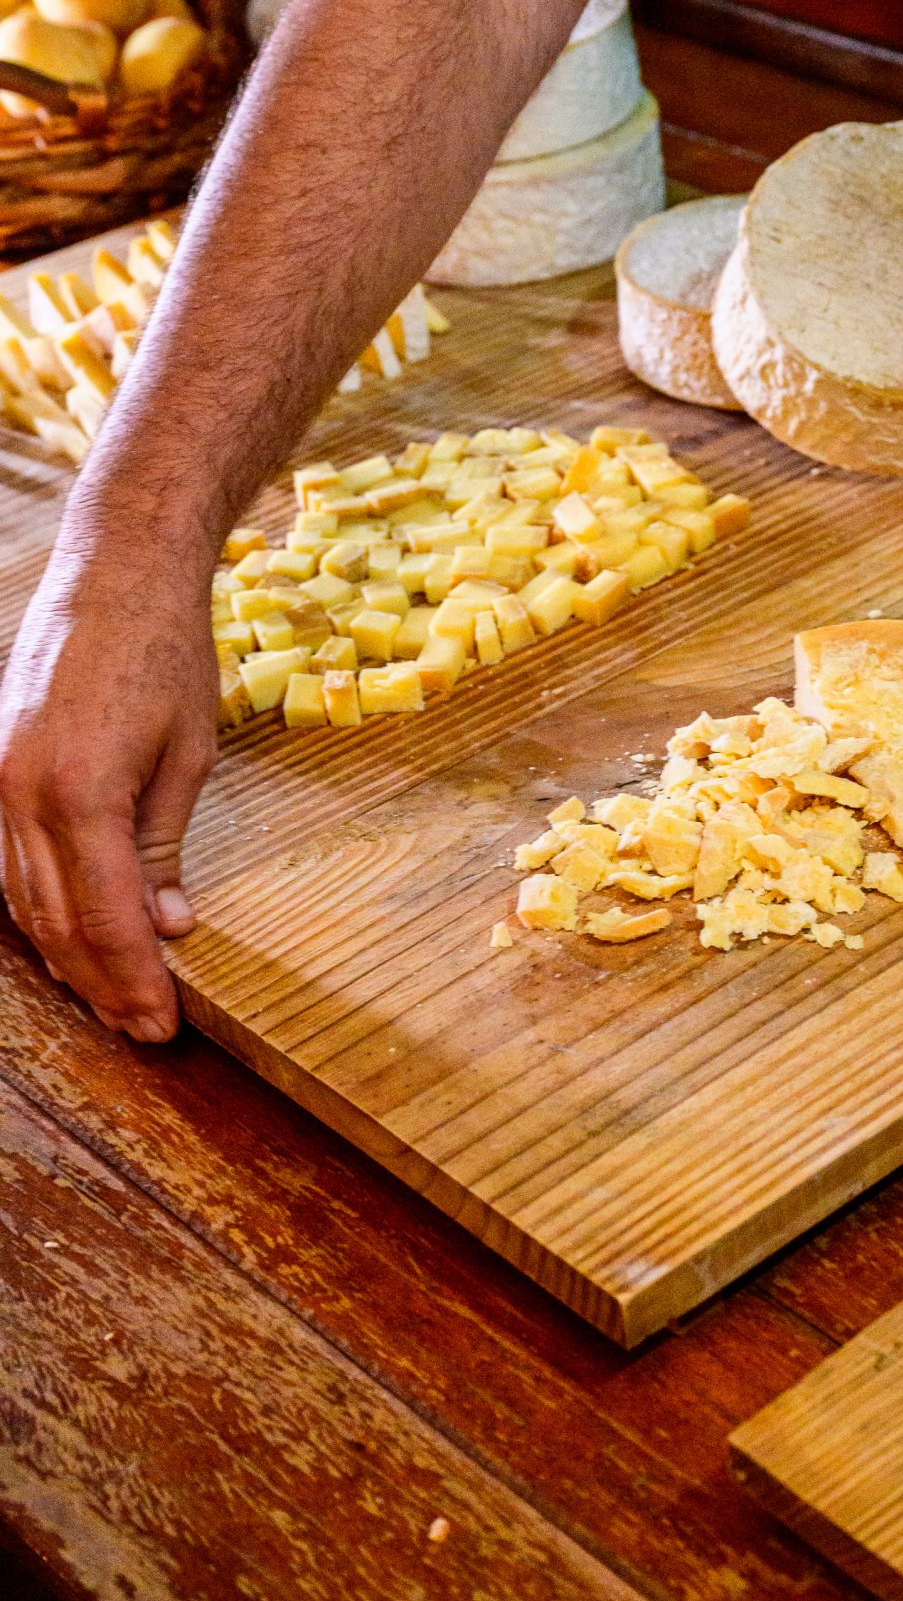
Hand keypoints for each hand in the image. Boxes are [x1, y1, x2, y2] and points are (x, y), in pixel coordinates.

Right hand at [0, 555, 217, 1040]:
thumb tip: (170, 929)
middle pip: (57, 922)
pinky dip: (42, 909)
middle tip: (143, 1029)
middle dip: (101, 983)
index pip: (105, 918)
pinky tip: (71, 938)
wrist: (115, 571)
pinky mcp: (1, 770)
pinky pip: (13, 862)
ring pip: (25, 900)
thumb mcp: (187, 755)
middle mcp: (24, 796)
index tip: (163, 1024)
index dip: (134, 979)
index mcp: (81, 795)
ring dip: (67, 957)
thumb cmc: (164, 653)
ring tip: (111, 999)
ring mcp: (3, 783)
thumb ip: (165, 847)